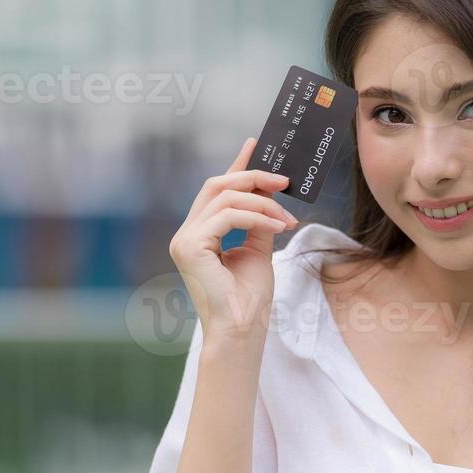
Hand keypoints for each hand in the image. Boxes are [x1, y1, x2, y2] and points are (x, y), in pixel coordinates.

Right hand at [168, 137, 297, 342]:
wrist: (242, 329)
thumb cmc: (249, 299)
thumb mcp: (259, 251)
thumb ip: (259, 223)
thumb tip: (270, 196)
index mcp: (199, 234)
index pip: (217, 190)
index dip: (236, 165)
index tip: (255, 143)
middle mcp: (187, 233)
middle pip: (217, 185)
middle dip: (252, 177)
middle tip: (284, 180)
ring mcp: (184, 239)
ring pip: (224, 197)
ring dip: (263, 203)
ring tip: (287, 219)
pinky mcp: (190, 246)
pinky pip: (227, 216)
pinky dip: (256, 217)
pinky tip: (277, 227)